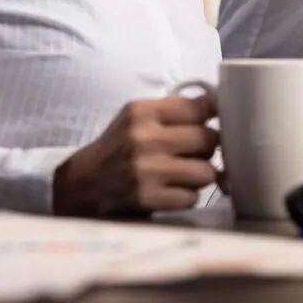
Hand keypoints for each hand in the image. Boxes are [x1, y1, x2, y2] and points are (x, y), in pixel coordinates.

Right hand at [53, 95, 218, 216]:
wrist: (83, 184)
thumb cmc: (120, 146)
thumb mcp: (139, 117)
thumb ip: (176, 109)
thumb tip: (219, 104)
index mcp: (143, 111)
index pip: (201, 107)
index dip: (210, 118)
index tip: (208, 124)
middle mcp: (144, 138)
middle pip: (208, 139)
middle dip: (207, 148)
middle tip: (194, 152)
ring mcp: (146, 170)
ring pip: (206, 171)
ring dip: (200, 175)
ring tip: (184, 173)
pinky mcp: (147, 198)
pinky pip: (191, 197)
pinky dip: (186, 196)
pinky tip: (171, 191)